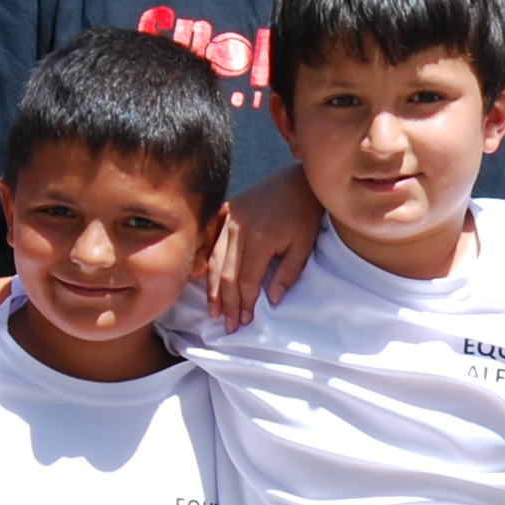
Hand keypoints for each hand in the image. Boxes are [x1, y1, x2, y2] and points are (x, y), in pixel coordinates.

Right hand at [204, 166, 324, 328]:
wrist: (296, 179)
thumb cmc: (304, 214)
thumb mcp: (304, 245)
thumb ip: (288, 273)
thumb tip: (272, 300)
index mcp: (259, 238)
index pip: (246, 280)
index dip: (244, 303)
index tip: (244, 321)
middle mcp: (238, 229)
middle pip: (226, 274)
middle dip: (226, 303)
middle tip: (226, 325)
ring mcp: (229, 219)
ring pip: (214, 260)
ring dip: (213, 288)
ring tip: (213, 310)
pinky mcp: (226, 211)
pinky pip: (211, 241)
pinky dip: (205, 261)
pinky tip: (200, 279)